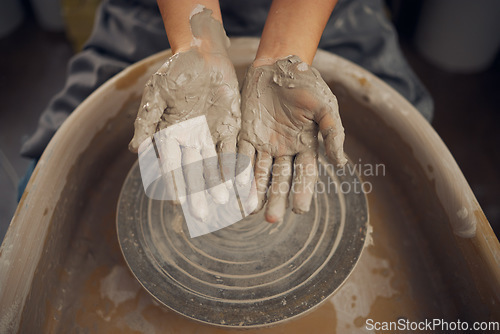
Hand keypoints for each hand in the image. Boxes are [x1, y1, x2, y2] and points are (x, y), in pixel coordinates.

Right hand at [129, 47, 240, 221]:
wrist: (203, 55)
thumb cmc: (175, 71)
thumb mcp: (157, 93)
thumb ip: (146, 120)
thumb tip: (133, 150)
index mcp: (170, 135)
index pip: (171, 165)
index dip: (174, 183)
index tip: (178, 203)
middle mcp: (190, 141)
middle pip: (193, 172)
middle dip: (197, 193)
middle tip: (202, 215)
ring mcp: (210, 137)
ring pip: (215, 166)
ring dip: (219, 185)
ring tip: (225, 205)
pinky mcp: (230, 130)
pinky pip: (234, 152)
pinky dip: (237, 169)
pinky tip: (241, 185)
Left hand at [237, 55, 346, 222]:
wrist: (278, 64)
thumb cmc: (306, 83)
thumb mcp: (325, 105)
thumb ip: (333, 133)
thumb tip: (341, 164)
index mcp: (306, 145)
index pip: (305, 174)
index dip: (303, 191)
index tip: (300, 209)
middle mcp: (284, 150)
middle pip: (280, 179)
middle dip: (275, 199)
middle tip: (271, 220)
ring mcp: (264, 144)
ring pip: (258, 172)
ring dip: (254, 191)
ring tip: (249, 211)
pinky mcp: (245, 135)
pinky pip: (240, 155)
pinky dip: (236, 171)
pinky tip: (232, 187)